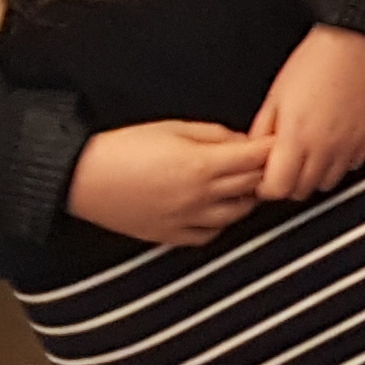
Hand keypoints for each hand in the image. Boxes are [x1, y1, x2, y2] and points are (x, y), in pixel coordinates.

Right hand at [67, 120, 273, 248]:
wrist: (83, 179)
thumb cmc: (125, 147)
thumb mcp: (173, 128)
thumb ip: (213, 135)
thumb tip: (242, 141)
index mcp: (203, 166)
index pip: (256, 159)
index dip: (273, 148)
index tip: (281, 141)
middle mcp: (201, 197)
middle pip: (253, 186)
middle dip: (265, 171)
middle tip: (268, 160)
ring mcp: (188, 220)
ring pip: (238, 214)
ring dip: (247, 197)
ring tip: (243, 181)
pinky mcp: (172, 236)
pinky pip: (211, 234)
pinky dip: (222, 221)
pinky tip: (217, 207)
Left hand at [252, 25, 364, 201]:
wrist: (352, 41)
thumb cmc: (313, 61)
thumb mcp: (275, 95)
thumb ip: (263, 131)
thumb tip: (256, 154)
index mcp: (296, 137)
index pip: (277, 189)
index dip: (266, 186)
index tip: (265, 175)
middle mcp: (324, 147)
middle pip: (301, 191)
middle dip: (288, 182)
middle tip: (284, 163)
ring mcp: (348, 145)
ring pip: (327, 184)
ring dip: (314, 176)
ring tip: (308, 154)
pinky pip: (351, 167)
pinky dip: (339, 164)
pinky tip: (331, 145)